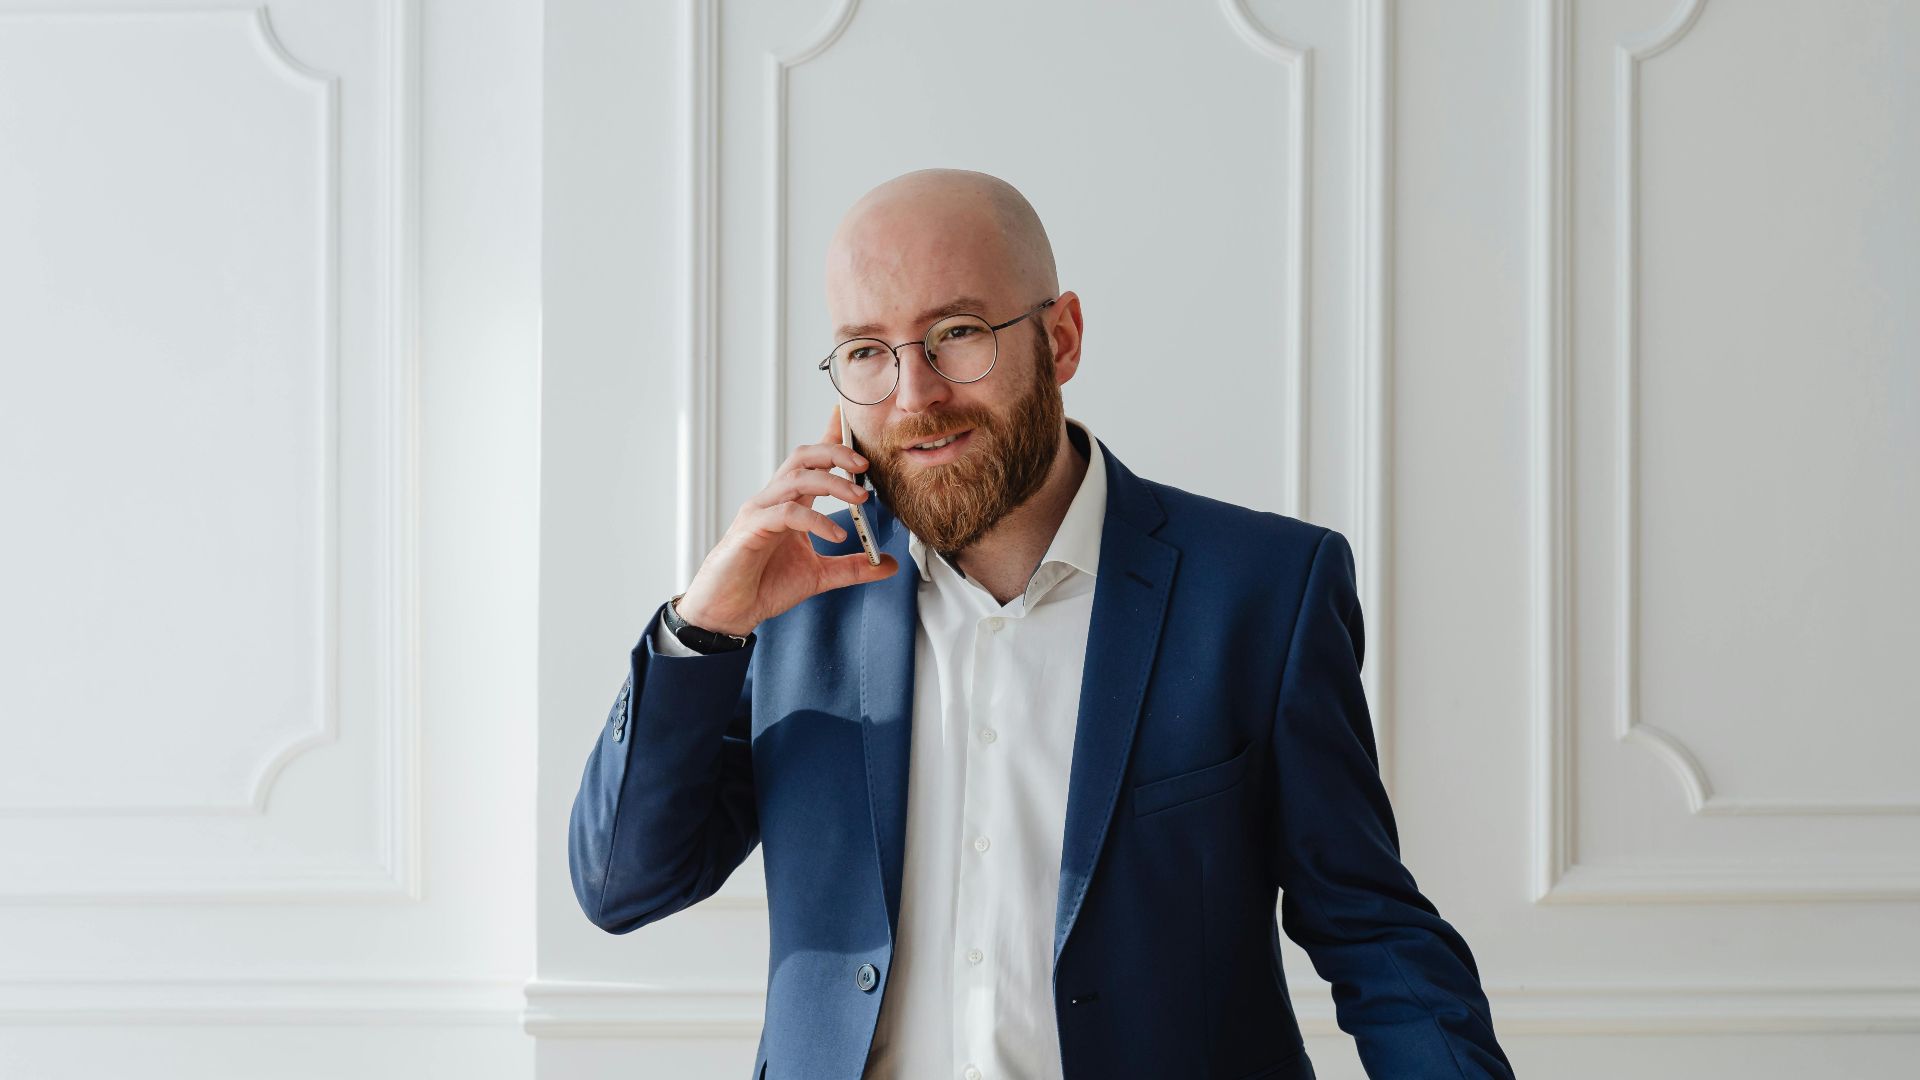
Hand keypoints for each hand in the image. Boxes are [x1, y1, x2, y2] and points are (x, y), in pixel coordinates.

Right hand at [672, 403, 898, 636]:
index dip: (830, 437)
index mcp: (789, 503)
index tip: (850, 420)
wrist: (729, 612)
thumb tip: (888, 564)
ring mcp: (760, 512)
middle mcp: (773, 500)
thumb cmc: (763, 586)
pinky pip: (787, 513)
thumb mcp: (820, 576)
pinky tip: (837, 536)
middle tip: (864, 466)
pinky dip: (816, 520)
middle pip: (803, 457)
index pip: (811, 462)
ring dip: (832, 484)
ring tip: (859, 500)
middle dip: (835, 453)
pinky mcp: (752, 530)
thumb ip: (853, 567)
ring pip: (796, 478)